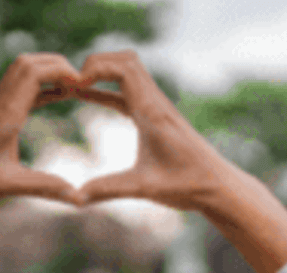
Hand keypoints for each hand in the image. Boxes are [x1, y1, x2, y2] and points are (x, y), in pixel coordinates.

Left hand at [0, 53, 86, 210]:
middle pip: (28, 63)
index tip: (83, 85)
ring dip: (47, 73)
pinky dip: (39, 88)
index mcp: (4, 116)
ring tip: (72, 89)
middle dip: (57, 65)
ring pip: (21, 72)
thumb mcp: (10, 187)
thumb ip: (45, 187)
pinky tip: (56, 98)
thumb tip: (79, 198)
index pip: (33, 72)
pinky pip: (18, 90)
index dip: (61, 71)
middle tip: (81, 84)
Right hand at [73, 51, 230, 210]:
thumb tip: (75, 198)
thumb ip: (108, 189)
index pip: (124, 69)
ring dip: (101, 73)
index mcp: (152, 113)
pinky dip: (106, 88)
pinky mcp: (156, 116)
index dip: (96, 69)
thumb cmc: (186, 185)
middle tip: (69, 84)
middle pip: (125, 60)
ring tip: (73, 89)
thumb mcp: (144, 188)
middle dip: (95, 64)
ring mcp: (157, 108)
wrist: (217, 186)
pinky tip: (87, 97)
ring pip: (128, 71)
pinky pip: (127, 91)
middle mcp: (156, 104)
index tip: (74, 86)